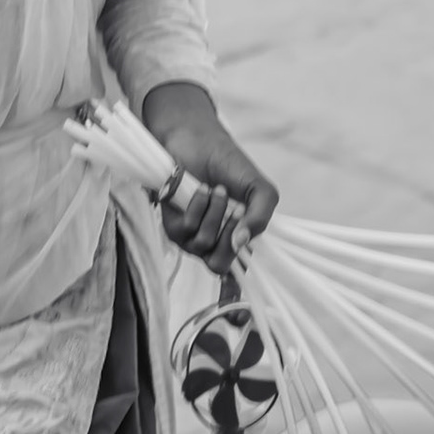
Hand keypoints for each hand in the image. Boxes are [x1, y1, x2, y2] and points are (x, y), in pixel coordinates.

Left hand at [142, 82, 278, 280]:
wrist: (199, 140)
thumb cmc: (230, 164)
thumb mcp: (259, 189)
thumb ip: (261, 217)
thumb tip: (241, 244)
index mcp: (237, 240)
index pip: (235, 278)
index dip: (235, 292)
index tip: (239, 293)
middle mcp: (214, 243)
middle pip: (220, 265)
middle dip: (230, 235)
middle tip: (236, 208)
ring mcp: (191, 236)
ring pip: (203, 246)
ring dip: (214, 214)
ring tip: (217, 190)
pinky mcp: (172, 224)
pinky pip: (185, 229)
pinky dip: (197, 207)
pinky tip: (202, 190)